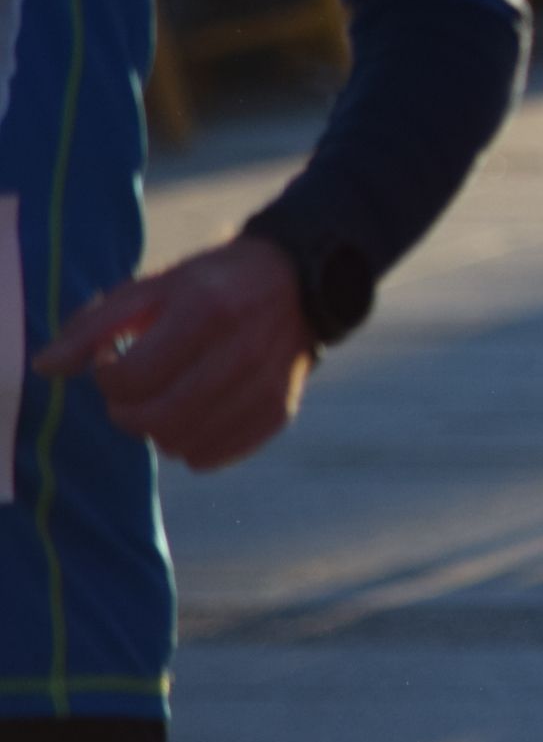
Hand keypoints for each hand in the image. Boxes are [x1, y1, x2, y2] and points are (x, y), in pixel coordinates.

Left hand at [33, 236, 314, 471]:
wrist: (297, 283)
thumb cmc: (208, 285)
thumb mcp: (151, 287)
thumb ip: (93, 325)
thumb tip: (47, 368)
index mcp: (207, 311)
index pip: (131, 378)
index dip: (106, 376)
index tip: (114, 356)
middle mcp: (242, 351)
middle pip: (155, 420)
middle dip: (125, 412)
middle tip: (132, 389)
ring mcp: (265, 386)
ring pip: (180, 445)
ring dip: (157, 430)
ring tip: (164, 399)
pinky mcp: (279, 412)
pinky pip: (211, 458)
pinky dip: (189, 446)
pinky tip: (192, 415)